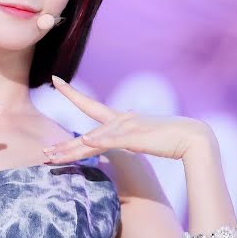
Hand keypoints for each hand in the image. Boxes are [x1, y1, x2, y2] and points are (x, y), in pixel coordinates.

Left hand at [42, 76, 216, 162]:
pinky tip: (84, 142)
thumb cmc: (170, 139)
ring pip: (92, 141)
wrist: (193, 137)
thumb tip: (121, 140)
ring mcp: (126, 128)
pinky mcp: (135, 138)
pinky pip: (113, 141)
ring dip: (71, 151)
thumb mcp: (143, 137)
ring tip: (51, 157)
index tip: (55, 81)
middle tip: (43, 152)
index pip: (90, 105)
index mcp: (120, 119)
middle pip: (84, 133)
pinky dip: (99, 142)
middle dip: (63, 146)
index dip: (72, 93)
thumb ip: (129, 137)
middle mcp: (120, 120)